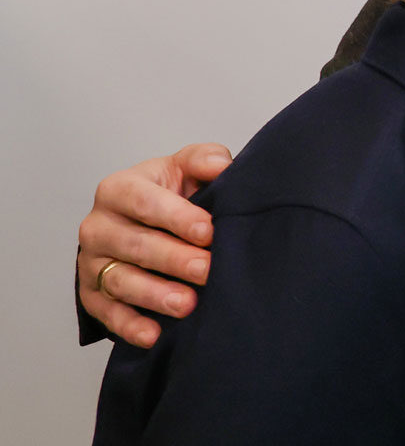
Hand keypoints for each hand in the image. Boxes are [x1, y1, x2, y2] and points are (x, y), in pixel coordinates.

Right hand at [77, 143, 232, 346]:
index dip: (177, 216)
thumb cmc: (169, 194)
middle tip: (207, 270)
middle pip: (135, 244)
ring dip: (154, 294)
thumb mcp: (185, 168)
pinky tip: (154, 335)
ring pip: (120, 280)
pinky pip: (107, 313)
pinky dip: (129, 325)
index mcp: (119, 188)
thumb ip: (204, 160)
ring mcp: (92, 262)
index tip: (209, 231)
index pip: (144, 201)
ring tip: (187, 304)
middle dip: (174, 259)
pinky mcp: (91, 293)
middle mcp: (98, 225)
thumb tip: (222, 166)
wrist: (143, 223)